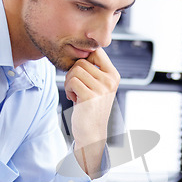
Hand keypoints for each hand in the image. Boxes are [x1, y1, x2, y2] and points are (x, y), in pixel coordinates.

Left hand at [64, 48, 119, 176]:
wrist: (91, 132)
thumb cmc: (91, 107)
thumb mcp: (98, 86)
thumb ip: (94, 69)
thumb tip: (81, 48)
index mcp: (114, 75)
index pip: (97, 51)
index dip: (84, 58)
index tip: (81, 72)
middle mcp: (110, 81)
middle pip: (82, 61)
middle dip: (73, 73)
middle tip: (76, 88)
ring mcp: (102, 89)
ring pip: (75, 70)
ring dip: (69, 81)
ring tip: (75, 93)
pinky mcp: (90, 96)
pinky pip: (71, 81)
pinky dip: (68, 89)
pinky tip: (74, 99)